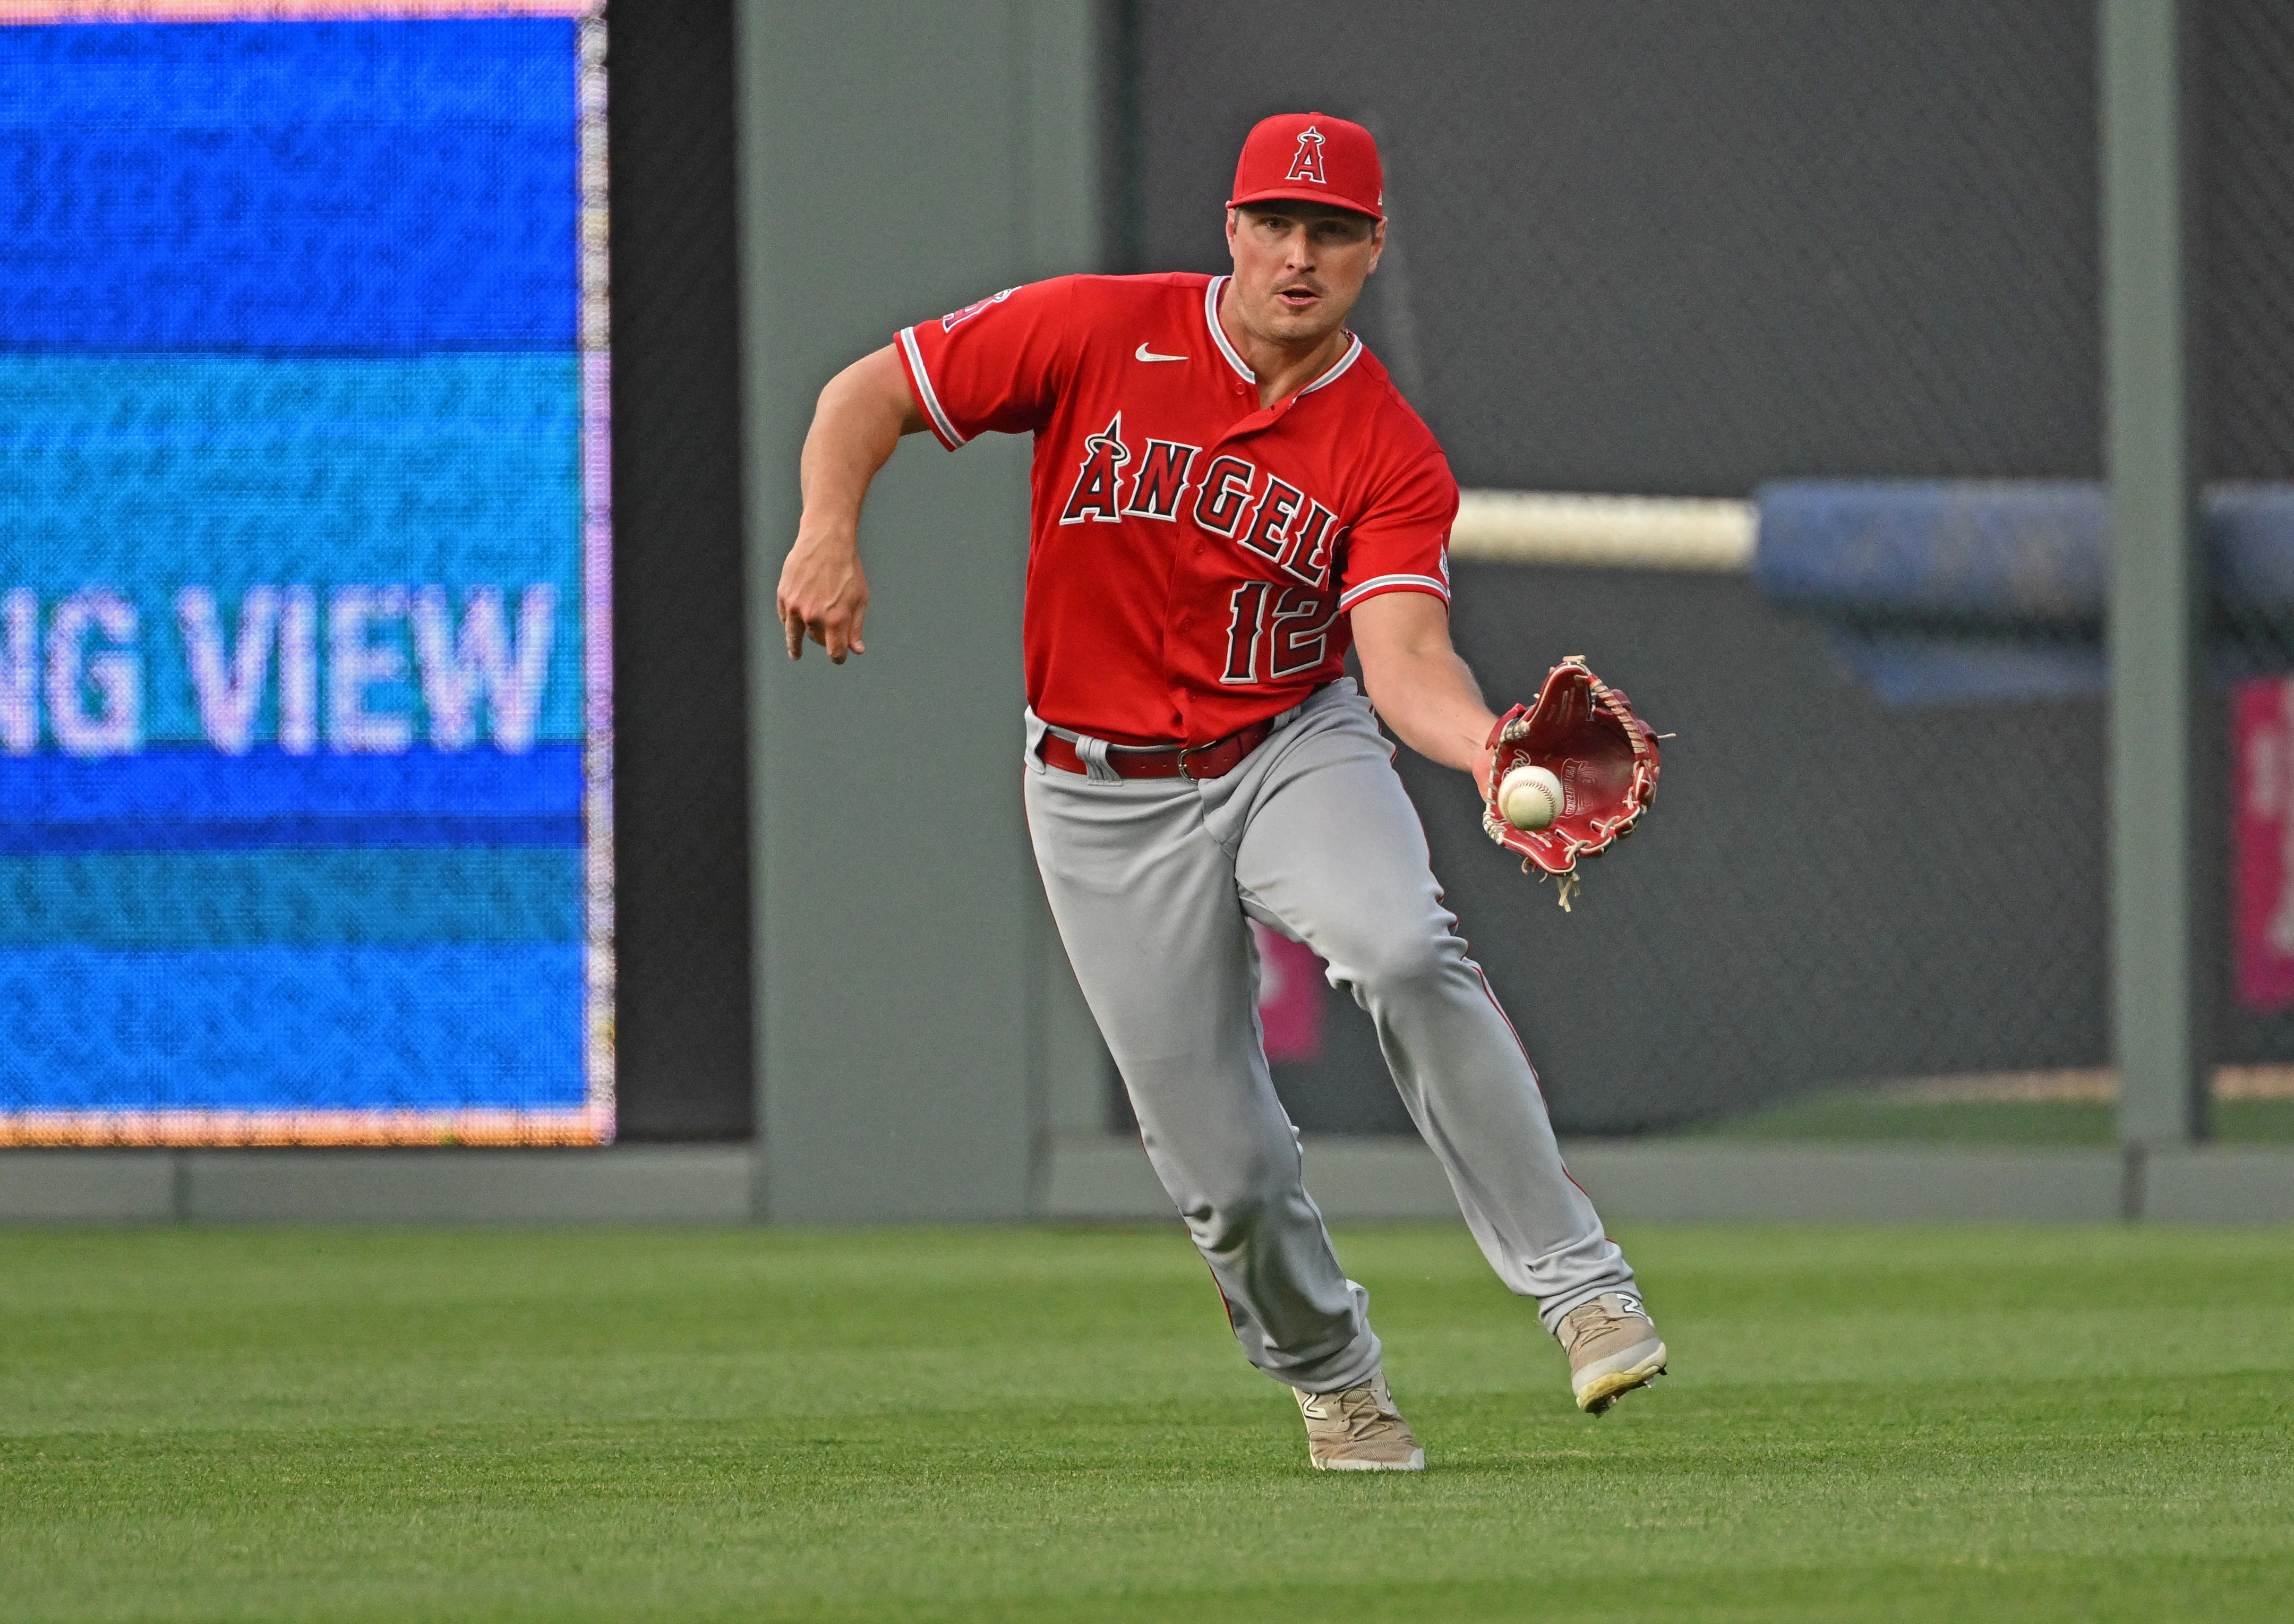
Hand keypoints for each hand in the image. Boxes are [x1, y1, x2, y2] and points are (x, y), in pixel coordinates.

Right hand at [777, 525, 869, 661]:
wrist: (826, 541)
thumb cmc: (848, 569)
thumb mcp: (859, 599)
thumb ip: (856, 627)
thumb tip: (856, 650)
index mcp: (836, 619)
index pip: (835, 652)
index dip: (838, 656)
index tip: (838, 657)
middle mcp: (813, 616)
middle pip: (817, 640)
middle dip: (824, 639)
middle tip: (828, 634)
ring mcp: (796, 607)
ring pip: (796, 634)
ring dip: (797, 644)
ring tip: (796, 653)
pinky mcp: (784, 596)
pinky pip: (786, 618)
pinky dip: (790, 624)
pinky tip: (791, 627)